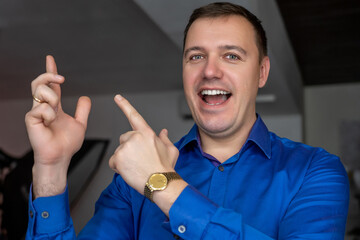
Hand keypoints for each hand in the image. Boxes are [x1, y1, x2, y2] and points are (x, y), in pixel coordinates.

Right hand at [25, 55, 90, 197]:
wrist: (60, 157)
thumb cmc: (67, 144)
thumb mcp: (80, 123)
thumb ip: (83, 110)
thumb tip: (86, 97)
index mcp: (54, 106)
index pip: (51, 85)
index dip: (50, 71)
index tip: (50, 58)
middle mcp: (43, 107)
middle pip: (39, 82)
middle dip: (49, 74)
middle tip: (62, 78)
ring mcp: (36, 112)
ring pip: (41, 91)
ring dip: (53, 99)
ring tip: (56, 114)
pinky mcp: (31, 119)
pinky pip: (42, 108)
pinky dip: (50, 114)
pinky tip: (49, 123)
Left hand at [109, 94, 178, 194]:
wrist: (161, 183)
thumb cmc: (166, 168)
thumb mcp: (171, 150)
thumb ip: (165, 138)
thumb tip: (164, 132)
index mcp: (147, 133)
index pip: (134, 115)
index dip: (125, 105)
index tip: (117, 97)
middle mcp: (135, 137)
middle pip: (124, 138)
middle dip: (129, 147)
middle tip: (139, 159)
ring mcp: (125, 147)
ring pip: (119, 151)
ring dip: (124, 159)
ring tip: (136, 167)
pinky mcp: (118, 157)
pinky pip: (113, 162)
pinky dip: (118, 168)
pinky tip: (130, 171)